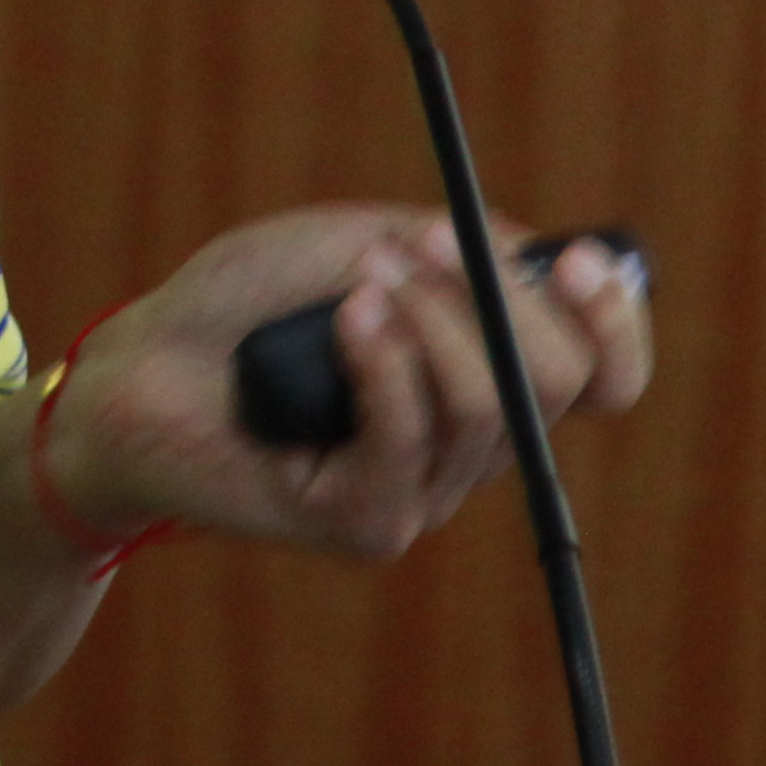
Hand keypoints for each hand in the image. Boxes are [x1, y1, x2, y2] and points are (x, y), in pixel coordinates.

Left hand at [36, 206, 654, 566]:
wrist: (149, 361)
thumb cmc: (253, 297)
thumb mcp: (370, 242)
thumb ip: (466, 251)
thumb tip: (547, 264)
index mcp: (491, 368)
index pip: (604, 372)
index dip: (616, 322)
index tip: (578, 262)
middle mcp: (474, 439)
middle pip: (563, 385)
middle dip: (503, 301)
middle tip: (424, 245)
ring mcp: (426, 485)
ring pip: (487, 407)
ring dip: (425, 321)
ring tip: (356, 285)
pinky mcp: (369, 522)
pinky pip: (410, 445)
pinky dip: (381, 369)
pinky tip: (342, 326)